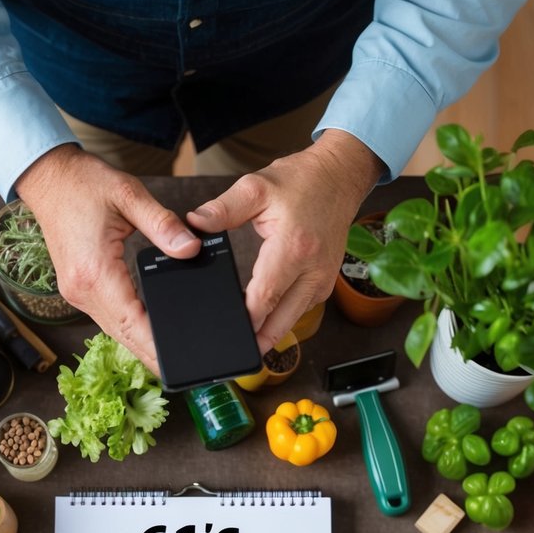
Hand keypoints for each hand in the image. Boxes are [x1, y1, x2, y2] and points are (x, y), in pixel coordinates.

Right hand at [15, 145, 200, 371]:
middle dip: (154, 356)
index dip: (157, 345)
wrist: (47, 178)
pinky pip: (108, 320)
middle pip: (124, 337)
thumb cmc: (83, 183)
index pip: (132, 321)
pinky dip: (130, 330)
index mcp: (94, 272)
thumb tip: (190, 249)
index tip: (181, 360)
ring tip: (173, 359)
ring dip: (141, 346)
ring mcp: (78, 294)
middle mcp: (82, 291)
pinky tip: (149, 335)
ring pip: (115, 333)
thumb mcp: (128, 195)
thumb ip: (162, 224)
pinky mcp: (79, 291)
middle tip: (186, 371)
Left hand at [186, 130, 384, 352]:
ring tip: (242, 345)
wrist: (340, 178)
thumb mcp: (256, 187)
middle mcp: (313, 271)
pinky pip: (299, 311)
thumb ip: (222, 209)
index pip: (264, 299)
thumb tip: (193, 225)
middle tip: (229, 355)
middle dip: (255, 341)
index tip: (225, 333)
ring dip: (268, 333)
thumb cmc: (301, 182)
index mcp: (293, 249)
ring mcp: (322, 281)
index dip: (244, 321)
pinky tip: (261, 323)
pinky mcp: (324, 285)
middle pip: (279, 322)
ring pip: (291, 322)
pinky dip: (281, 319)